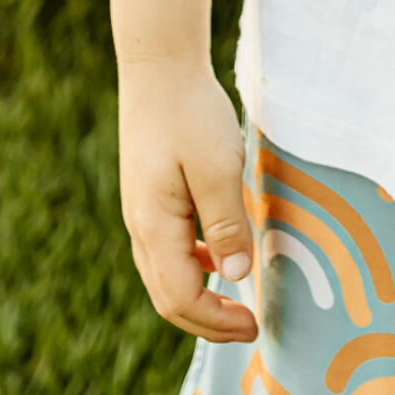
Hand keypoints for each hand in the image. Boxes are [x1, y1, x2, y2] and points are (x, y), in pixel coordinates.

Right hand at [116, 55, 259, 341]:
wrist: (159, 66)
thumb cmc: (190, 112)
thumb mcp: (217, 167)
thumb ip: (227, 224)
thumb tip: (237, 277)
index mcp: (153, 226)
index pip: (180, 298)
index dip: (216, 322)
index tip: (254, 326)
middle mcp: (140, 227)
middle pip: (168, 297)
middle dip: (208, 321)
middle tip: (250, 328)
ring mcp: (141, 213)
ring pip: (165, 276)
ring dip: (200, 297)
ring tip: (238, 303)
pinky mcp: (149, 198)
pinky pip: (167, 250)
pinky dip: (194, 267)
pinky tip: (221, 257)